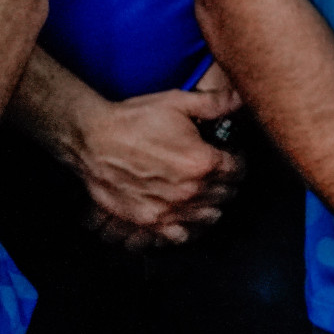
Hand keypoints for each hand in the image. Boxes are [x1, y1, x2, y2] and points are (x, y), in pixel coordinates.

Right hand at [72, 85, 243, 248]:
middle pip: (225, 194)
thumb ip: (214, 103)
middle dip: (227, 182)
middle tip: (220, 172)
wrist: (93, 139)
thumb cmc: (134, 120)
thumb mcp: (178, 102)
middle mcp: (189, 191)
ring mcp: (168, 210)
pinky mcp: (147, 221)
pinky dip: (188, 226)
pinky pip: (179, 234)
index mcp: (201, 162)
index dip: (238, 161)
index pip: (238, 170)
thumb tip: (240, 99)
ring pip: (208, 216)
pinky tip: (187, 215)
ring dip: (212, 204)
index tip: (232, 156)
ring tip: (207, 193)